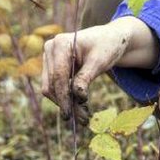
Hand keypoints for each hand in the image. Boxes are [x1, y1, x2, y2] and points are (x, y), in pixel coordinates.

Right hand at [42, 16, 158, 123]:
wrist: (110, 39)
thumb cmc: (107, 46)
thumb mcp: (99, 62)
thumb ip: (86, 77)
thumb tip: (77, 96)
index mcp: (60, 44)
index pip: (58, 76)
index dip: (64, 97)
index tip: (70, 115)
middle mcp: (50, 49)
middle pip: (52, 84)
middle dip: (66, 103)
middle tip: (83, 120)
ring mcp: (49, 58)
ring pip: (51, 88)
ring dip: (66, 103)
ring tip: (83, 116)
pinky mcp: (52, 67)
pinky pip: (55, 87)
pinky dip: (66, 98)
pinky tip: (80, 108)